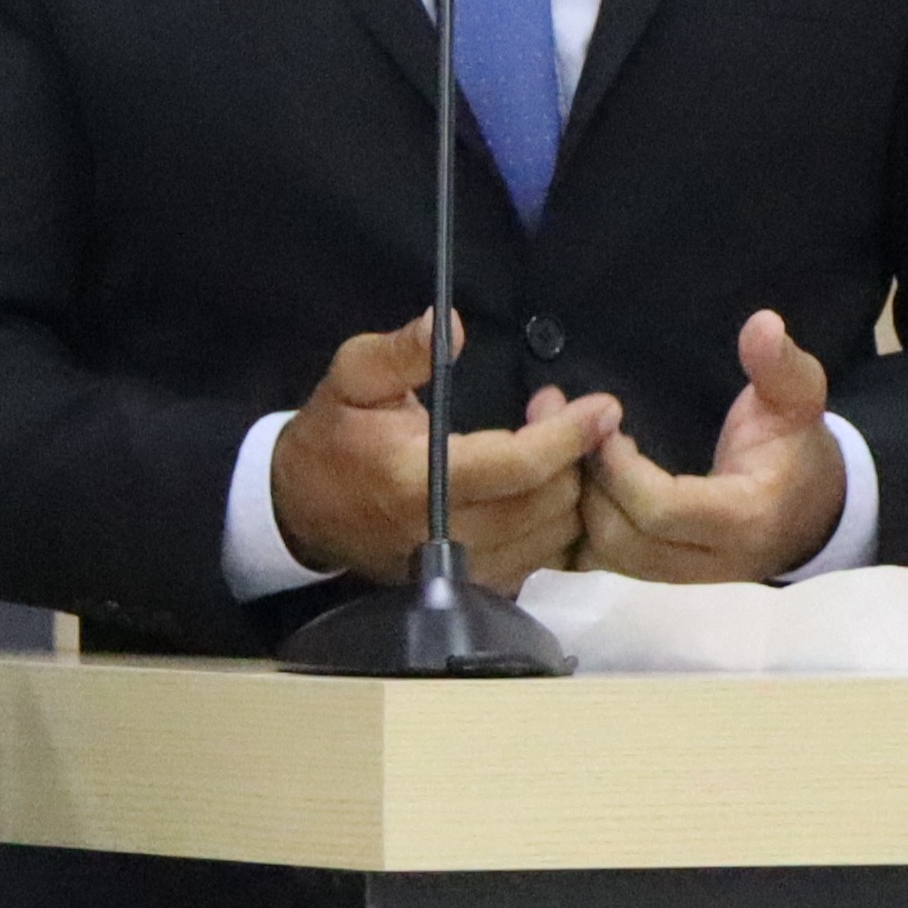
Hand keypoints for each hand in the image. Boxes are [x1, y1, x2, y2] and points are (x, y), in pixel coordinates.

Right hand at [269, 312, 623, 589]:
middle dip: (572, 453)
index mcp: (416, 481)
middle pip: (548, 504)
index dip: (568, 436)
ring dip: (571, 488)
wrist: (303, 511)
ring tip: (548, 442)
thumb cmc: (334, 436)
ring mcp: (462, 569)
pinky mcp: (473, 585)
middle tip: (554, 408)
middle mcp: (445, 535)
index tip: (604, 406)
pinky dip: (558, 522)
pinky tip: (546, 483)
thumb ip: (399, 352)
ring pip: (554, 538)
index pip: (517, 465)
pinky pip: (542, 560)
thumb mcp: (351, 377)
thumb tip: (446, 322)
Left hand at [577, 310, 851, 584]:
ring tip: (565, 445)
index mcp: (744, 518)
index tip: (606, 422)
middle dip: (585, 483)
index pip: (662, 510)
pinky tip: (572, 477)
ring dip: (573, 503)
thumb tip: (763, 324)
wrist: (811, 515)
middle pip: (621, 539)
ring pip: (603, 558)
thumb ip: (780, 365)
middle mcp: (708, 561)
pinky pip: (598, 565)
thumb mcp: (799, 400)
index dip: (620, 469)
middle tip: (567, 426)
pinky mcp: (656, 579)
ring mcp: (679, 578)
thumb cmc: (796, 450)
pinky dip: (574, 525)